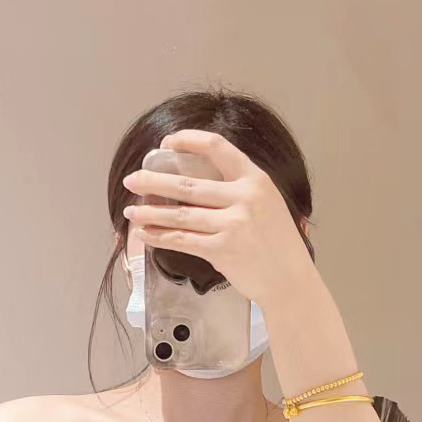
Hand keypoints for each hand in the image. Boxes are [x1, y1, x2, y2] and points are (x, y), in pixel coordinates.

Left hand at [121, 128, 314, 307]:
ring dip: (150, 213)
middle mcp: (244, 197)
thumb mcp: (268, 204)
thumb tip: (197, 186)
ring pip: (180, 215)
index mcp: (256, 179)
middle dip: (153, 182)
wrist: (290, 280)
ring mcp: (232, 224)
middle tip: (132, 180)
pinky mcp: (222, 250)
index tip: (166, 144)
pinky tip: (145, 235)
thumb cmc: (278, 244)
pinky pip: (182, 240)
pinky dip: (159, 238)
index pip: (216, 147)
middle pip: (187, 185)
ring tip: (130, 211)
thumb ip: (239, 191)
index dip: (187, 140)